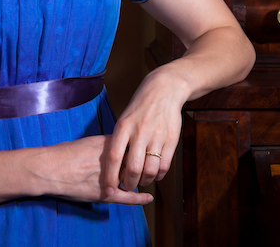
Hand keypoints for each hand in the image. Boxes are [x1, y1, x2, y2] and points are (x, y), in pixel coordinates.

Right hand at [27, 136, 152, 205]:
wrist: (51, 169)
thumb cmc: (64, 154)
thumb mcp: (87, 142)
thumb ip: (104, 144)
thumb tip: (115, 145)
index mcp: (109, 145)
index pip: (132, 145)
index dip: (138, 148)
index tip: (142, 148)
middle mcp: (114, 160)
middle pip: (136, 161)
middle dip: (142, 162)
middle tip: (146, 161)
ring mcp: (111, 177)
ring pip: (132, 177)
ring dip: (138, 177)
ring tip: (145, 176)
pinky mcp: (106, 193)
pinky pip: (127, 197)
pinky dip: (139, 198)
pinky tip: (148, 197)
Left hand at [102, 68, 187, 192]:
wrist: (164, 90)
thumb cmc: (140, 108)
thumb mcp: (124, 119)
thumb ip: (120, 141)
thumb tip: (114, 168)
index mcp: (123, 127)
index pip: (113, 157)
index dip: (110, 177)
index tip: (107, 189)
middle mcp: (140, 132)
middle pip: (133, 168)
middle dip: (129, 183)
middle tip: (128, 186)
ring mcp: (157, 136)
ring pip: (150, 170)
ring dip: (145, 181)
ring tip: (142, 181)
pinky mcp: (172, 139)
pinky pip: (165, 165)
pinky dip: (159, 175)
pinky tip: (155, 174)